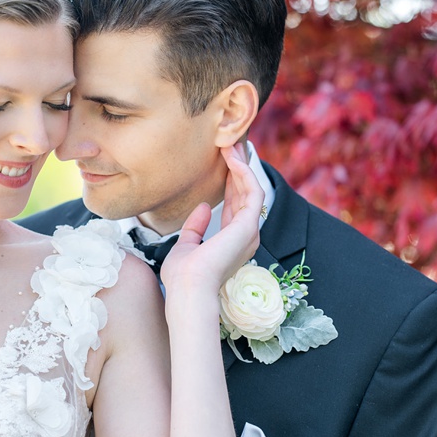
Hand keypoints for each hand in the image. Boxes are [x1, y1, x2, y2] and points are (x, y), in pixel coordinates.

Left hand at [157, 145, 264, 304]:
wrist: (188, 291)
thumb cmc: (183, 277)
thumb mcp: (185, 247)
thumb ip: (195, 228)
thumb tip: (203, 207)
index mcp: (232, 243)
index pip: (235, 206)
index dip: (230, 183)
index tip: (223, 163)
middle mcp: (246, 236)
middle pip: (245, 194)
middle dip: (238, 169)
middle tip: (230, 146)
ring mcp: (250, 231)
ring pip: (251, 189)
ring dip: (241, 166)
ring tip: (230, 146)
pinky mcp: (249, 225)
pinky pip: (252, 192)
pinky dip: (244, 173)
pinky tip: (233, 159)